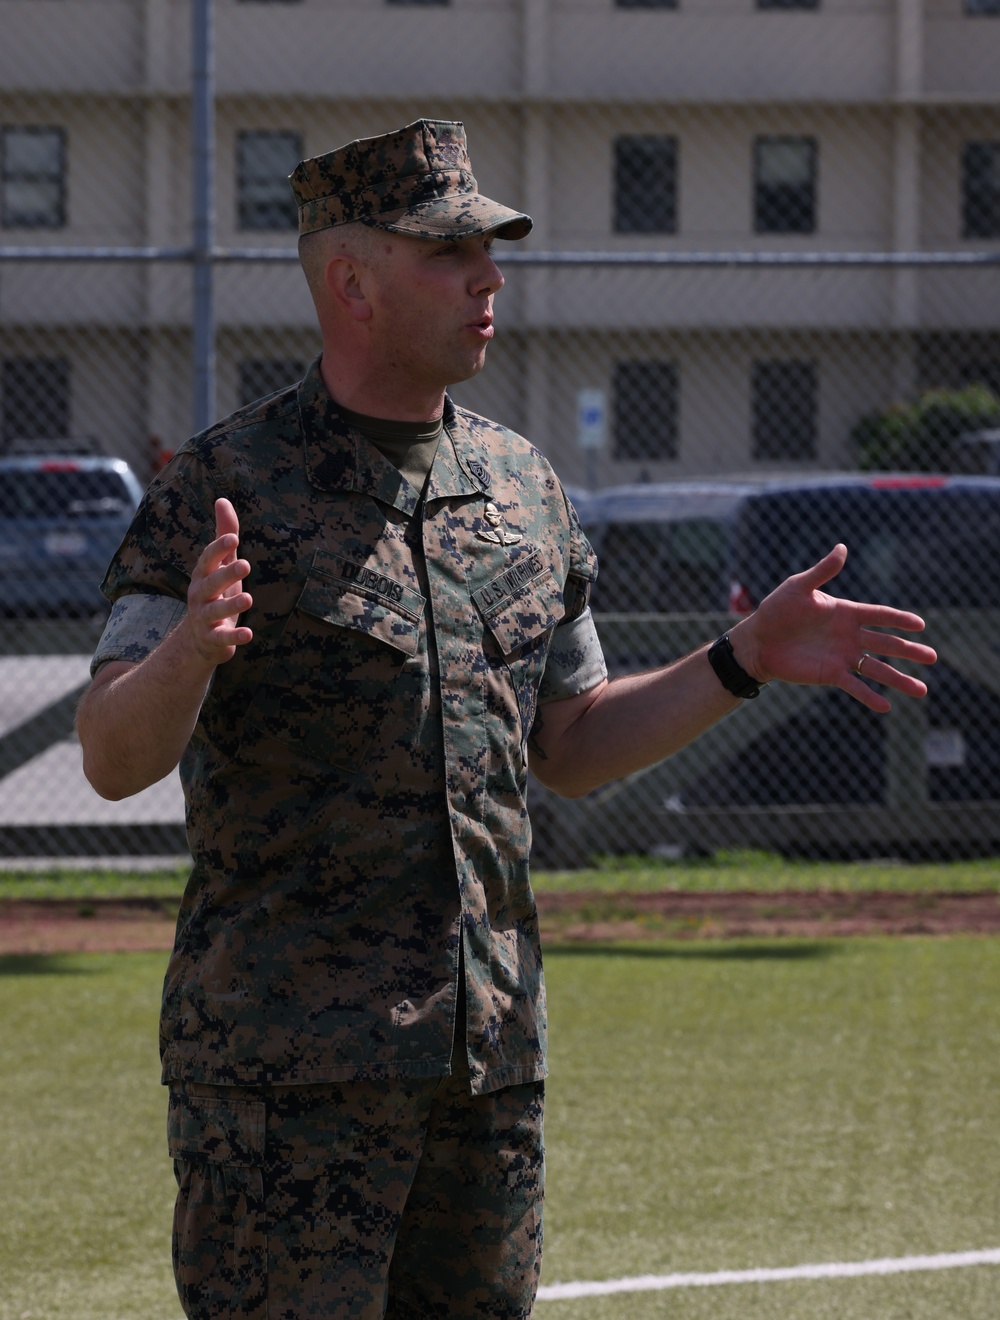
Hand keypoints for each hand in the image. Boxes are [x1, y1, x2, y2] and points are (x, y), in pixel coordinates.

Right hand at [184, 498, 252, 665]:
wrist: (199, 639)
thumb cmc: (215, 593)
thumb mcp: (221, 564)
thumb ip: (224, 534)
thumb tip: (222, 500)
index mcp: (203, 575)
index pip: (208, 559)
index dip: (218, 549)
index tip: (233, 538)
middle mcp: (200, 595)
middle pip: (210, 583)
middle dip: (226, 574)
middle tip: (245, 564)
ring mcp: (205, 618)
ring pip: (215, 610)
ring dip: (231, 605)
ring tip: (248, 599)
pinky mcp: (213, 639)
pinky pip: (222, 638)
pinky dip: (234, 636)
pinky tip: (248, 634)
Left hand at [730, 543, 936, 712]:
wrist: (757, 641)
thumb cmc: (775, 611)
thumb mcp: (798, 587)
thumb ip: (822, 571)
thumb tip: (842, 548)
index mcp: (845, 613)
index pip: (880, 615)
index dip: (900, 620)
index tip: (921, 625)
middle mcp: (849, 636)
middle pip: (886, 644)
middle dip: (909, 651)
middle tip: (933, 657)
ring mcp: (842, 657)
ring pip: (877, 669)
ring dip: (899, 679)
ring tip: (922, 690)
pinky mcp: (830, 674)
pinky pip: (854, 686)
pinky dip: (870, 696)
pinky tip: (887, 707)